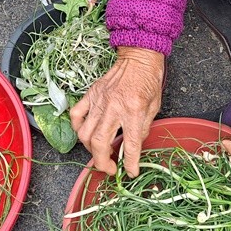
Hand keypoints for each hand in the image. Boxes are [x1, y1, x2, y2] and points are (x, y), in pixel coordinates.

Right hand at [70, 46, 164, 175]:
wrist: (138, 58)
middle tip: (109, 168)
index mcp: (134, 110)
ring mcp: (99, 101)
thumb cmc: (149, 81)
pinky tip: (85, 134)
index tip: (130, 172)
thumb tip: (133, 146)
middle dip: (102, 162)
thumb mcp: (154, 108)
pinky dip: (78, 128)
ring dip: (90, 148)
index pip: (130, 144)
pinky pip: (76, 115)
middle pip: (99, 142)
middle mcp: (113, 107)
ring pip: (85, 133)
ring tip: (99, 152)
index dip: (130, 163)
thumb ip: (142, 128)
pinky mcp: (91, 94)